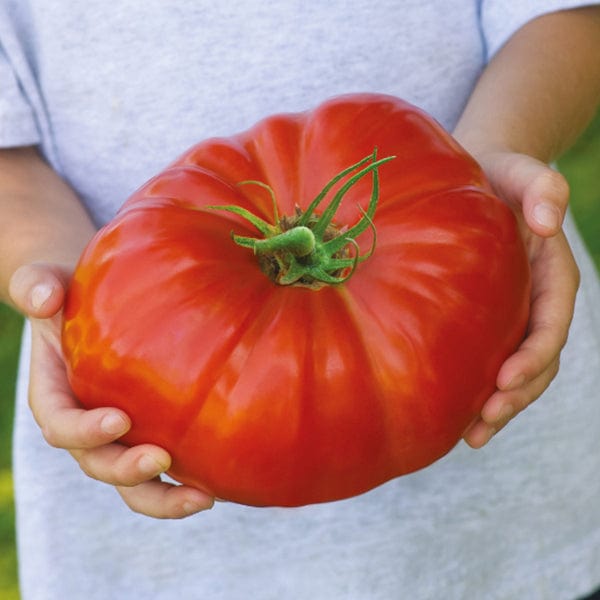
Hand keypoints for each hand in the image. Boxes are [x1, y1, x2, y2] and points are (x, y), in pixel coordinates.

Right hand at [9, 263, 213, 517]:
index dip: (83, 430)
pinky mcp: (151, 433)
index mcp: (56, 395)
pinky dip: (187, 481)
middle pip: (98, 464)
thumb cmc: (74, 294)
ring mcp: (120, 436)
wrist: (100, 306)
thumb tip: (43, 297)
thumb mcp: (49, 282)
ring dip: (164, 496)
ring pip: (134, 483)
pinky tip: (219, 482)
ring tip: (203, 497)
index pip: (59, 423)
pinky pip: (165, 469)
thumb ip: (37, 286)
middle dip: (126, 470)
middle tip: (160, 459)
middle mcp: (86, 425)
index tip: (118, 419)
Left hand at [462, 151, 579, 447]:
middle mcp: (535, 302)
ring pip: (514, 371)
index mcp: (551, 276)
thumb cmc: (498, 174)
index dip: (534, 356)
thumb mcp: (521, 172)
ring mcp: (511, 315)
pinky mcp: (485, 320)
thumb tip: (549, 221)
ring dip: (497, 406)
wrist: (477, 178)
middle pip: (537, 361)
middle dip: (515, 396)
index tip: (505, 378)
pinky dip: (477, 389)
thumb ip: (543, 187)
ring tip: (469, 436)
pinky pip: (487, 361)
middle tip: (482, 424)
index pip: (551, 324)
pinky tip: (451, 414)